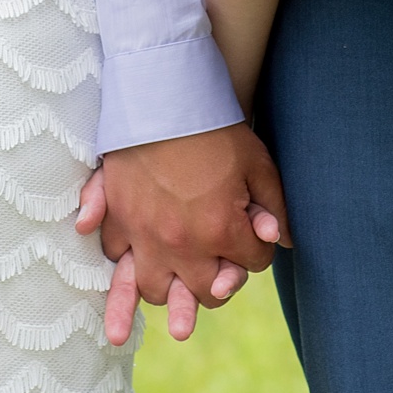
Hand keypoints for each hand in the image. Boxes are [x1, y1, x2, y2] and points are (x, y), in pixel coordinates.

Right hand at [75, 125, 289, 345]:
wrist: (164, 95)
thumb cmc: (216, 128)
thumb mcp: (258, 163)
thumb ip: (274, 207)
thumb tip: (280, 240)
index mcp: (221, 234)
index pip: (250, 264)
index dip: (258, 249)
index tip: (256, 234)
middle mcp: (180, 246)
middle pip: (200, 292)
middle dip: (215, 287)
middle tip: (217, 281)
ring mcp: (143, 234)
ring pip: (151, 288)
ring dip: (163, 293)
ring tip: (167, 298)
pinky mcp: (116, 215)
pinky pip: (112, 252)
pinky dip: (117, 259)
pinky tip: (121, 265)